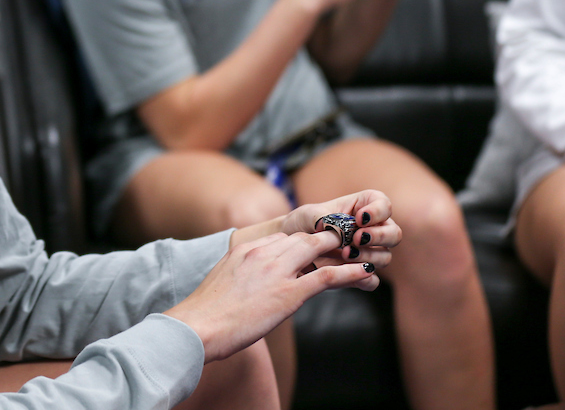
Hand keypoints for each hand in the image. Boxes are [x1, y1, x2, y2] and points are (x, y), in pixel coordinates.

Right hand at [165, 230, 377, 361]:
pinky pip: (326, 276)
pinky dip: (349, 273)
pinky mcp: (289, 292)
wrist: (198, 326)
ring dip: (341, 251)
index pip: (281, 238)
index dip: (301, 243)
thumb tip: (246, 286)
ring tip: (360, 251)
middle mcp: (262, 252)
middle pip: (302, 238)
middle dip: (325, 240)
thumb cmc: (205, 314)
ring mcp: (276, 271)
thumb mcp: (221, 281)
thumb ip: (238, 275)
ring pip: (318, 250)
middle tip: (345, 244)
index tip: (313, 248)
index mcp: (244, 249)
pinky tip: (365, 272)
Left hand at [282, 190, 399, 269]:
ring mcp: (368, 253)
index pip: (383, 205)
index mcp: (362, 208)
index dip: (377, 211)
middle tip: (356, 238)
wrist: (288, 245)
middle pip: (393, 233)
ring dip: (368, 256)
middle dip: (378, 236)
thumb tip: (338, 231)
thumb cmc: (301, 223)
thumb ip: (324, 218)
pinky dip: (365, 278)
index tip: (359, 218)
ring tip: (345, 253)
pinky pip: (372, 280)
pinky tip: (351, 274)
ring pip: (385, 256)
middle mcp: (371, 230)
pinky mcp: (359, 274)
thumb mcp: (307, 215)